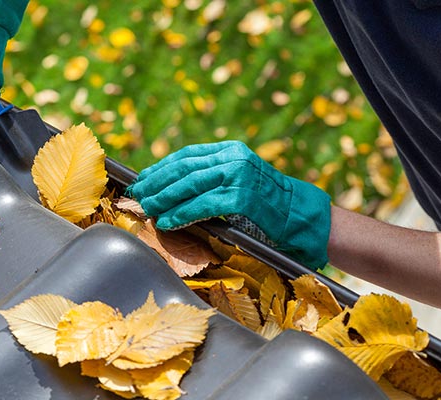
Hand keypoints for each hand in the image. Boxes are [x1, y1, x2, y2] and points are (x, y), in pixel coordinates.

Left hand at [127, 141, 330, 268]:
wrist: (302, 216)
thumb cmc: (268, 203)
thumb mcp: (240, 178)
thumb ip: (213, 176)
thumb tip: (173, 186)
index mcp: (231, 150)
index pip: (187, 155)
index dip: (161, 167)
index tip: (144, 179)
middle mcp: (234, 158)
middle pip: (184, 168)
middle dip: (157, 183)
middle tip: (138, 195)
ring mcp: (238, 176)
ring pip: (189, 185)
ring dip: (164, 198)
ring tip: (148, 208)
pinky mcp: (242, 198)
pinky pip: (202, 205)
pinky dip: (181, 214)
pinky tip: (168, 221)